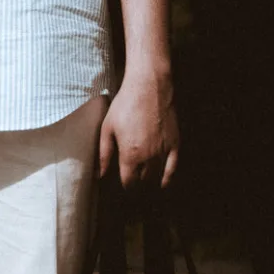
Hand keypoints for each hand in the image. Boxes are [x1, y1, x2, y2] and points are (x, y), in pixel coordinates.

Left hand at [97, 71, 179, 189]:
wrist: (149, 87)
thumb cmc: (125, 105)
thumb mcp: (107, 128)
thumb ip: (104, 154)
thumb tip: (99, 174)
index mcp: (130, 154)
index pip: (129, 182)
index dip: (125, 185)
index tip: (123, 184)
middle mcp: (148, 157)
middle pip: (143, 180)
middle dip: (137, 183)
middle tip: (133, 180)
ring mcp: (163, 151)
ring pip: (157, 176)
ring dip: (150, 180)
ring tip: (144, 183)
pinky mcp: (175, 143)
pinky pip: (173, 167)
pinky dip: (168, 178)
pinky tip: (163, 183)